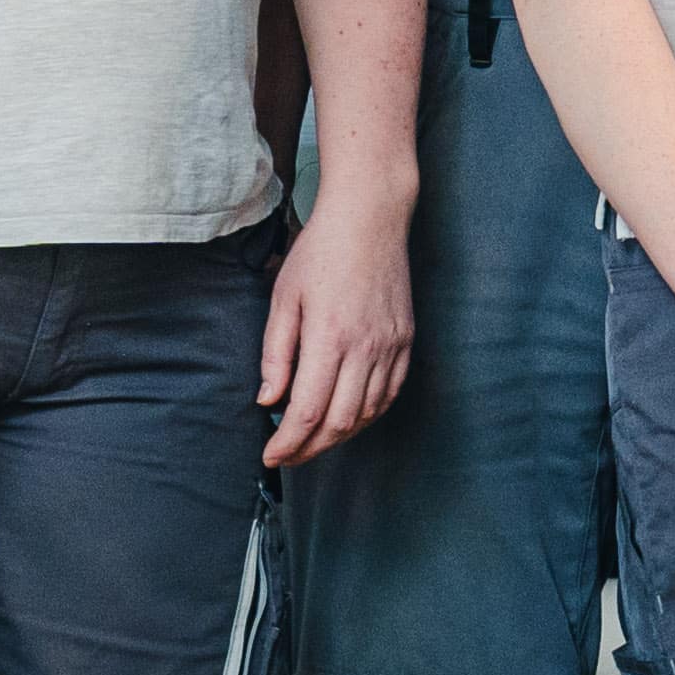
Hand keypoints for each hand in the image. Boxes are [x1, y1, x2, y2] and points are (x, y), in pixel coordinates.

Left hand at [256, 196, 417, 465]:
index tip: (270, 456)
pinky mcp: (406, 341)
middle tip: (287, 456)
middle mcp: (366, 348)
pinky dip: (368, 415)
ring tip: (313, 441)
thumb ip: (276, 353)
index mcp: (330, 337)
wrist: (371, 218)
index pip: (308, 411)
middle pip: (340, 422)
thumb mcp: (283, 299)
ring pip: (368, 413)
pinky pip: (390, 393)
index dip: (288, 442)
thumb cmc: (320, 252)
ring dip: (339, 436)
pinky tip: (349, 418)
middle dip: (310, 449)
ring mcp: (391, 346)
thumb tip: (268, 400)